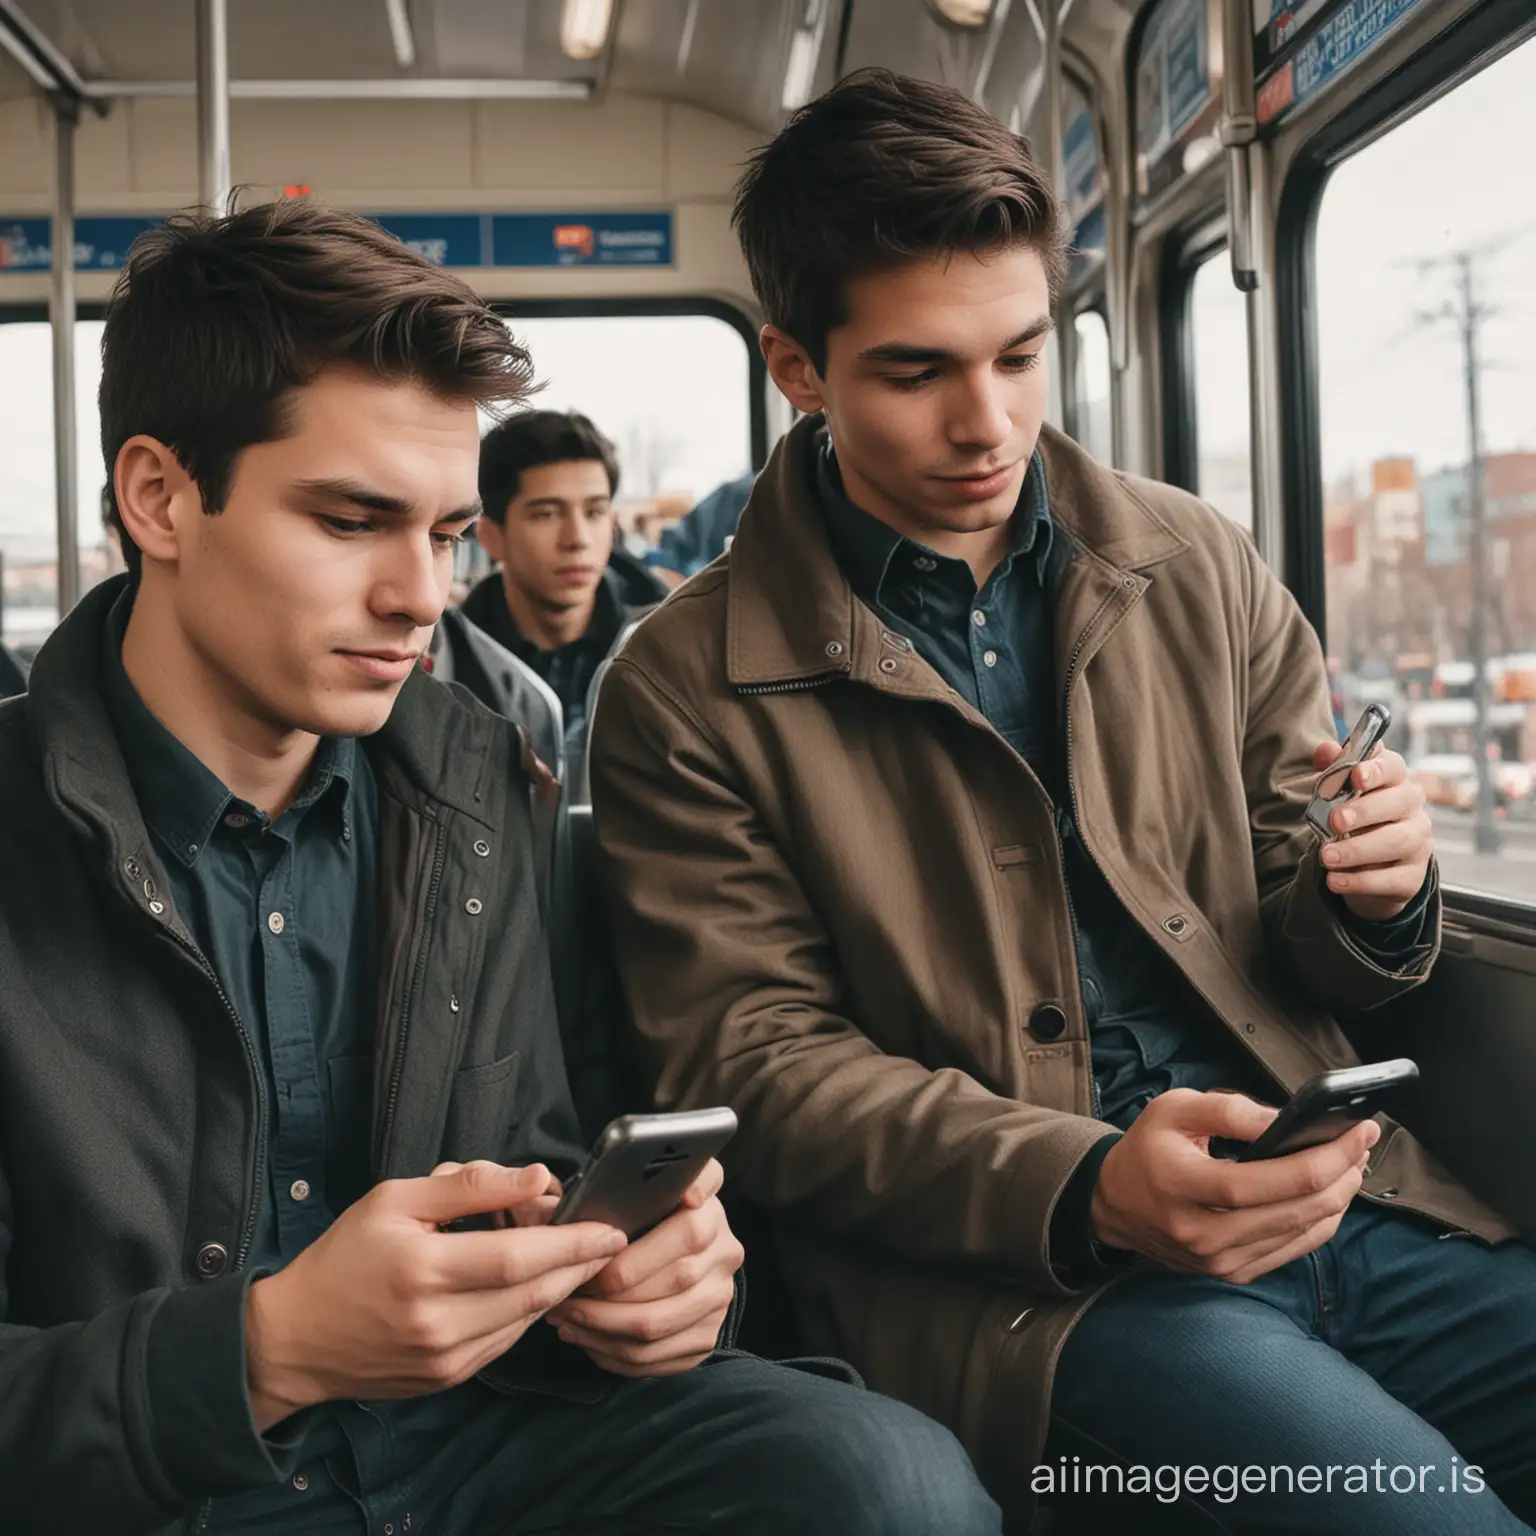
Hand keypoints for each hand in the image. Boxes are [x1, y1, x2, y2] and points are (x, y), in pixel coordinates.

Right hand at [245, 1161, 625, 1430]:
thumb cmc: (345, 1257)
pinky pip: (508, 1340)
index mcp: (423, 1269)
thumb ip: (470, 1186)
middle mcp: (438, 1322)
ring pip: (527, 1319)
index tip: (610, 1227)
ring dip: (560, 1286)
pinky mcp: (450, 1378)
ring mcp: (446, 1357)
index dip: (571, 1243)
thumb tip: (537, 1178)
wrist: (295, 1339)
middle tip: (610, 1237)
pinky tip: (537, 1284)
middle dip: (580, 1263)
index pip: (516, 1258)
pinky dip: (530, 1310)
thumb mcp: (396, 1200)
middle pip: (533, 1292)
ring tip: (578, 1254)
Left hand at [543, 1158, 743, 1377]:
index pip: (688, 1232)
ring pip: (655, 1326)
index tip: (599, 1253)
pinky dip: (610, 1352)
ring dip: (601, 1326)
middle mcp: (725, 1255)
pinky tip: (584, 1336)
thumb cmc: (649, 1210)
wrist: (680, 1245)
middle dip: (607, 1292)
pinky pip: (654, 1358)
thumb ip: (655, 1174)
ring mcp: (719, 1300)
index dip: (641, 1251)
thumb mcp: (655, 1182)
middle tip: (564, 1290)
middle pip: (667, 1283)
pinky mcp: (706, 1336)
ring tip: (565, 1316)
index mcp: (711, 1212)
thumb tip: (670, 1188)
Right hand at [1090, 1089, 1377, 1284]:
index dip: (1327, 1155)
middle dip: (1343, 1173)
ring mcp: (1221, 1261)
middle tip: (1363, 1143)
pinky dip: (1321, 1221)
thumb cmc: (1147, 1150)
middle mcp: (1206, 1233)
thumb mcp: (1173, 1109)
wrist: (1115, 1205)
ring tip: (1352, 1165)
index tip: (1357, 1129)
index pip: (1275, 1180)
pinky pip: (1294, 1250)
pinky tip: (1330, 1196)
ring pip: (1305, 1232)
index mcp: (1186, 1186)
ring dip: (1339, 1197)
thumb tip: (1285, 1120)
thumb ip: (1228, 1110)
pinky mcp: (1233, 1273)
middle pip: (1300, 1209)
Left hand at [1312, 739, 1431, 920]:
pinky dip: (1361, 881)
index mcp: (1395, 782)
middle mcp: (1412, 809)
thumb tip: (1326, 749)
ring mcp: (1417, 843)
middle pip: (1399, 803)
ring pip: (1397, 842)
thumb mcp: (1339, 795)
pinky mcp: (1412, 877)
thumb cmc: (1354, 821)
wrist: (1366, 869)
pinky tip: (1335, 881)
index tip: (1356, 776)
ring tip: (1327, 856)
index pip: (1394, 767)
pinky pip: (1392, 879)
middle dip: (1365, 811)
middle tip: (1335, 821)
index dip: (1377, 769)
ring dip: (1358, 849)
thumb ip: (1333, 770)